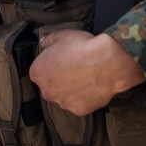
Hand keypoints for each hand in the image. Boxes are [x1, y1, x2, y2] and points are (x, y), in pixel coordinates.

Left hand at [29, 30, 144, 115]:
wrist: (107, 61)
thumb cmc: (83, 47)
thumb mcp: (63, 36)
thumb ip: (48, 40)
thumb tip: (44, 43)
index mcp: (38, 73)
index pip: (40, 70)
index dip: (52, 64)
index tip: (62, 59)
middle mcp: (47, 91)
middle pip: (51, 85)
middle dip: (60, 78)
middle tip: (74, 67)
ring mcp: (63, 102)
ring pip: (65, 96)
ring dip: (71, 89)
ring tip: (85, 75)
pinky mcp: (79, 110)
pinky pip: (79, 103)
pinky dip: (84, 97)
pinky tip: (92, 85)